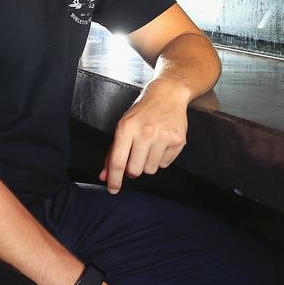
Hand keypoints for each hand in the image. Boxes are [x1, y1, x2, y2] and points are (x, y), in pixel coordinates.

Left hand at [100, 79, 188, 193]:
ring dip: (148, 162)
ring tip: (151, 145)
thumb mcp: (123, 126)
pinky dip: (162, 158)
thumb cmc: (143, 111)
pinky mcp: (178, 140)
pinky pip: (165, 164)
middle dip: (133, 169)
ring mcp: (163, 136)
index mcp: (127, 128)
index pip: (118, 161)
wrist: (167, 94)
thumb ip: (113, 152)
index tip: (113, 189)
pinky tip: (162, 143)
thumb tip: (105, 175)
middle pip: (135, 170)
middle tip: (136, 156)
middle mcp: (145, 132)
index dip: (114, 179)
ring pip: (151, 169)